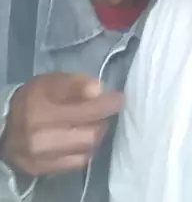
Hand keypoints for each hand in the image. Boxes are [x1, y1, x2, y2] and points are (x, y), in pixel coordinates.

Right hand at [0, 73, 122, 176]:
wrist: (5, 129)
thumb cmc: (33, 99)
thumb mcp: (51, 81)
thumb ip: (76, 83)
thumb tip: (100, 90)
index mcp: (44, 109)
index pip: (86, 110)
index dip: (107, 104)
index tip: (119, 98)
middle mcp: (42, 137)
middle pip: (90, 133)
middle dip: (103, 120)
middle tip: (105, 110)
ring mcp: (43, 157)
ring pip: (87, 149)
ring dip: (96, 135)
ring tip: (94, 123)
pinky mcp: (45, 171)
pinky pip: (78, 162)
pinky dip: (86, 150)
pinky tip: (83, 139)